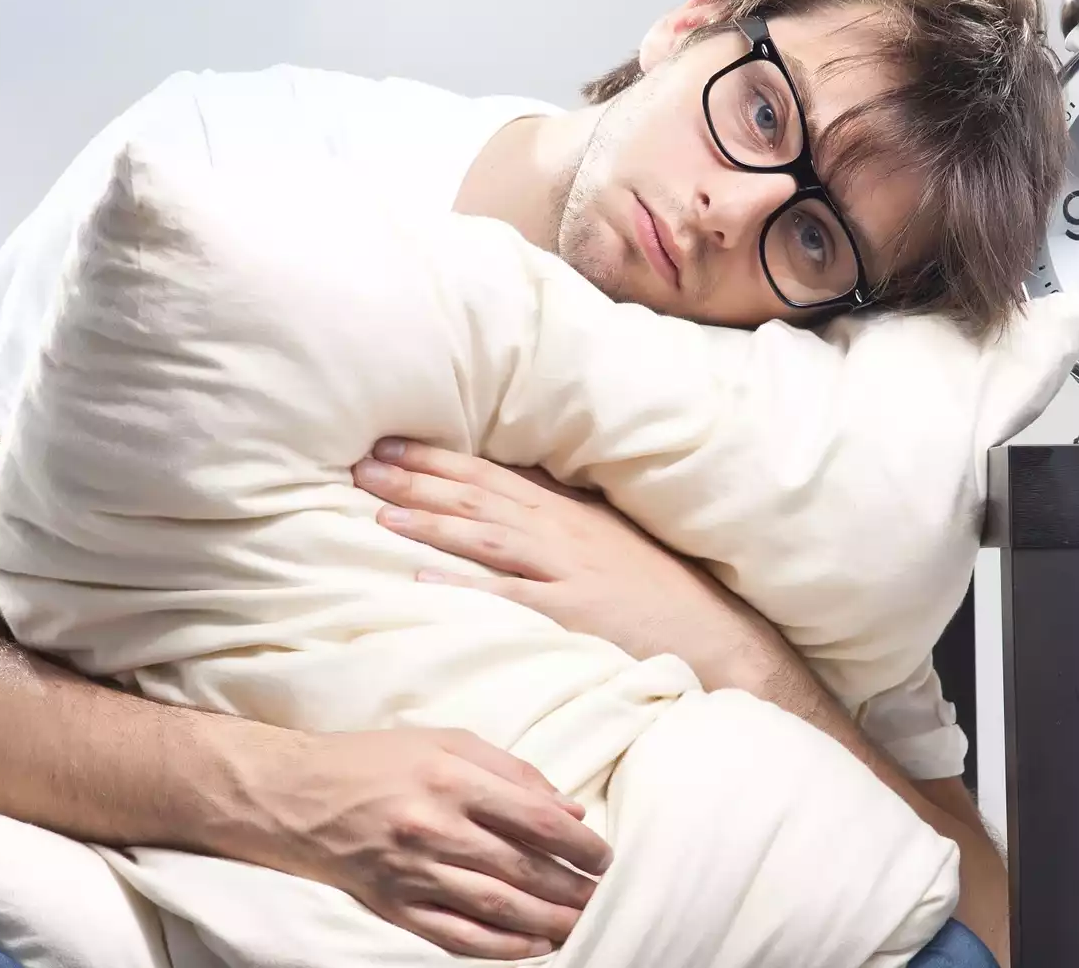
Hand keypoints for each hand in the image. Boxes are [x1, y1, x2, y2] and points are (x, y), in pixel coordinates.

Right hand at [240, 725, 612, 959]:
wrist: (292, 796)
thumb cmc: (374, 760)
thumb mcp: (444, 741)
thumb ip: (511, 770)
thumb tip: (569, 810)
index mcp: (450, 779)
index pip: (536, 819)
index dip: (579, 843)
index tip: (603, 855)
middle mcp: (433, 828)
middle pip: (522, 867)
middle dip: (572, 886)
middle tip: (604, 895)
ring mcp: (412, 872)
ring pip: (497, 906)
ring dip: (548, 920)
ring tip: (582, 923)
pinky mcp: (393, 906)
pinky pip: (456, 935)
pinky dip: (500, 946)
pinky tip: (534, 948)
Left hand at [351, 439, 782, 689]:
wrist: (716, 633)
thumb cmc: (659, 591)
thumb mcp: (608, 543)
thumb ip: (561, 523)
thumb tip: (509, 502)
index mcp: (567, 514)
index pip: (489, 475)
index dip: (436, 458)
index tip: (389, 444)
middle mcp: (562, 533)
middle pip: (478, 496)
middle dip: (418, 478)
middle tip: (362, 464)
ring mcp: (567, 570)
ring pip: (486, 536)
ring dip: (431, 520)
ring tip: (379, 508)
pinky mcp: (574, 612)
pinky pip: (509, 596)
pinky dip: (464, 584)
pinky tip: (423, 577)